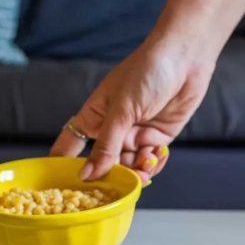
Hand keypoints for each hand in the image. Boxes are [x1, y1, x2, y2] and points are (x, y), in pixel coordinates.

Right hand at [50, 38, 214, 183]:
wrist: (186, 59)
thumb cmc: (147, 72)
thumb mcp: (122, 110)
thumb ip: (106, 145)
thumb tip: (87, 175)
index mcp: (94, 116)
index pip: (71, 143)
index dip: (63, 163)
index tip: (57, 185)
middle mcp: (113, 129)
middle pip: (103, 163)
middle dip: (111, 175)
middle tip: (119, 183)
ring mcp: (135, 135)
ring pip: (129, 167)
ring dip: (136, 172)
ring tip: (145, 167)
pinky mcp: (157, 138)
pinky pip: (150, 162)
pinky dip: (153, 164)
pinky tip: (157, 155)